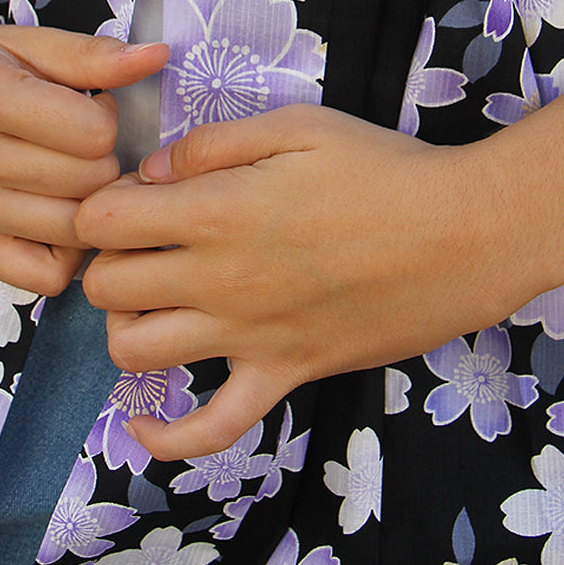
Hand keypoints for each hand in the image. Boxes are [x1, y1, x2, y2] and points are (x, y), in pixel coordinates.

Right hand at [0, 22, 167, 293]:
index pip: (94, 132)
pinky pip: (46, 277)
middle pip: (87, 181)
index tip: (89, 106)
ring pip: (75, 230)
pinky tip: (60, 213)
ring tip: (74, 172)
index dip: (107, 117)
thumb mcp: (34, 44)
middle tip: (81, 141)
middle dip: (101, 158)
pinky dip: (68, 252)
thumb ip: (96, 55)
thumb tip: (159, 56)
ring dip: (89, 203)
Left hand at [77, 104, 534, 459]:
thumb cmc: (384, 169)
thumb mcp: (298, 126)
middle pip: (106, 287)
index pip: (102, 222)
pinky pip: (211, 430)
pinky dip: (166, 437)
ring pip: (134, 353)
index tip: (130, 195)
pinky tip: (146, 420)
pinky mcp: (285, 376)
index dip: (99, 204)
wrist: (464, 234)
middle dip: (108, 260)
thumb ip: (212, 144)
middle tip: (144, 241)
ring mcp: (248, 338)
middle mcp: (218, 280)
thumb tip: (151, 172)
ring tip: (155, 299)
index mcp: (216, 210)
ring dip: (126, 326)